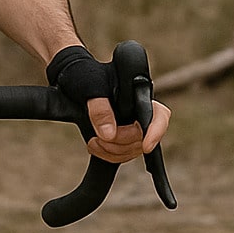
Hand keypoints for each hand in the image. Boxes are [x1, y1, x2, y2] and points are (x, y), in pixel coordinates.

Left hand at [47, 44, 170, 165]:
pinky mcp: (121, 139)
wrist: (73, 80)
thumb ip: (100, 109)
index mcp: (139, 96)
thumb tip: (109, 134)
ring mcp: (132, 127)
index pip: (159, 116)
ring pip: (131, 150)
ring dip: (110, 151)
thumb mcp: (91, 88)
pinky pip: (121, 155)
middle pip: (142, 138)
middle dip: (119, 143)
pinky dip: (106, 155)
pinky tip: (94, 145)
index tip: (146, 147)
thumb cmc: (86, 77)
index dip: (156, 133)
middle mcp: (140, 113)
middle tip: (98, 138)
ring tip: (93, 142)